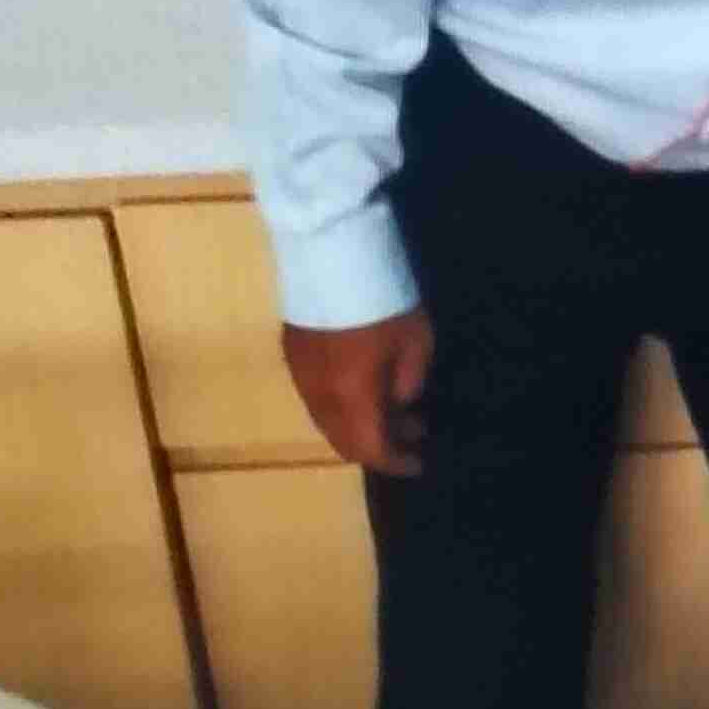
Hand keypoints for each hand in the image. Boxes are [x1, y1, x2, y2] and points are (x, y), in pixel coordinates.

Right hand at [283, 308, 434, 474]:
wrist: (329, 247)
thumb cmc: (383, 295)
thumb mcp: (415, 340)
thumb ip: (408, 380)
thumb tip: (399, 400)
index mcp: (350, 395)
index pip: (369, 448)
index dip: (394, 461)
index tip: (418, 462)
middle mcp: (317, 393)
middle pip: (342, 441)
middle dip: (377, 445)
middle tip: (411, 432)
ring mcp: (298, 372)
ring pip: (326, 420)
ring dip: (358, 424)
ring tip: (394, 407)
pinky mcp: (290, 350)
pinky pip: (314, 395)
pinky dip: (341, 404)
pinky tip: (364, 386)